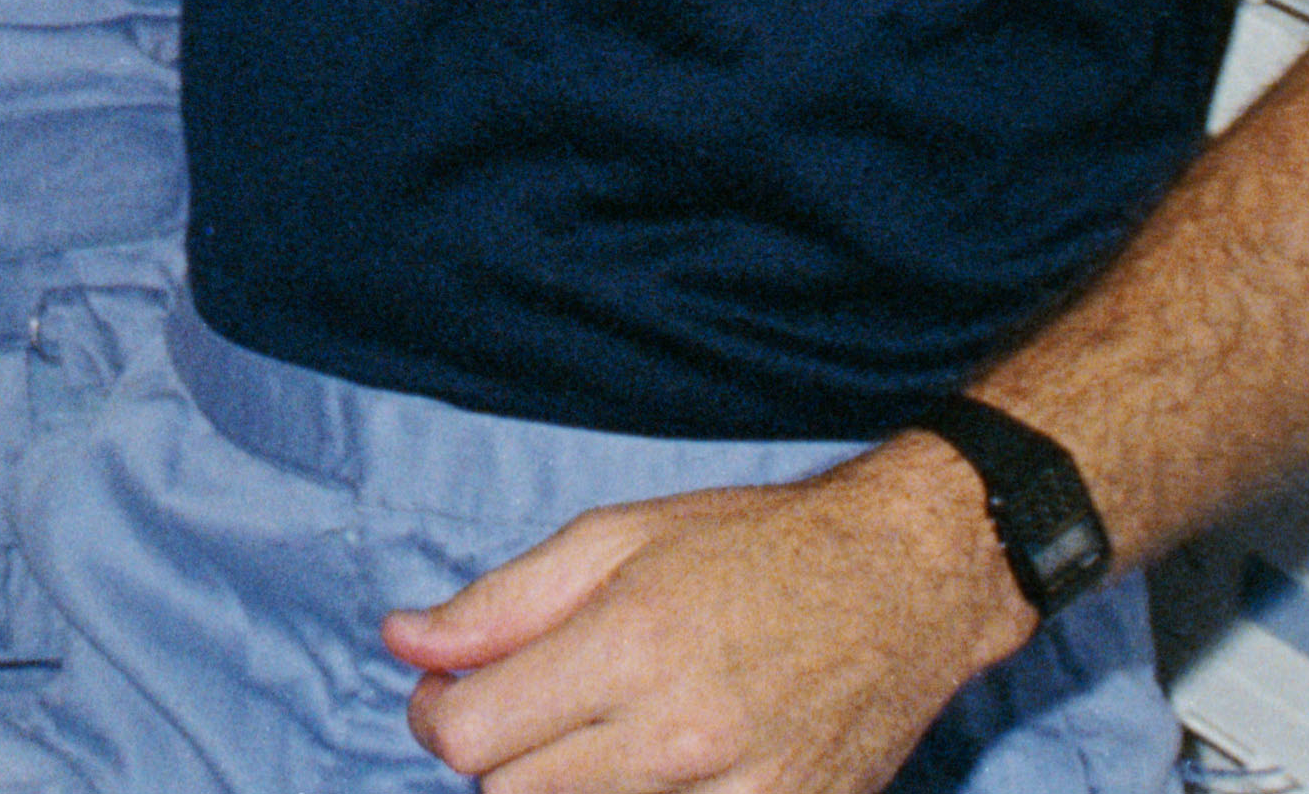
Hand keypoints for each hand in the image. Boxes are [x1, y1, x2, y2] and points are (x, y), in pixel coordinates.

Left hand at [380, 439, 1021, 793]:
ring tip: (595, 730)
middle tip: (529, 705)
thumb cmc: (757, 548)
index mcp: (629, 647)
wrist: (905, 585)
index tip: (453, 691)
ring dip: (563, 787)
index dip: (438, 715)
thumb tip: (403, 642)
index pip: (470, 737)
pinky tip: (652, 764)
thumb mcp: (617, 539)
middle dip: (498, 753)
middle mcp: (679, 736)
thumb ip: (502, 602)